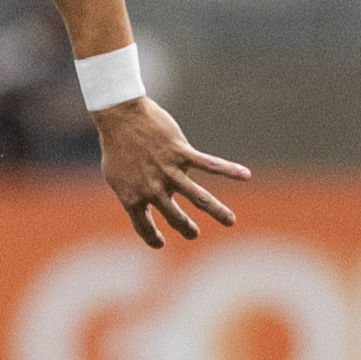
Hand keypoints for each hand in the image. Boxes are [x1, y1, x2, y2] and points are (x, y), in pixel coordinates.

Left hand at [94, 98, 250, 246]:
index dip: (152, 238)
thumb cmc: (116, 146)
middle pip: (175, 217)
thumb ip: (130, 192)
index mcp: (132, 197)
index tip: (161, 243)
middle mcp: (152, 189)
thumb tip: (142, 204)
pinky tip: (245, 175)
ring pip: (199, 197)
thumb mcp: (115, 176)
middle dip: (186, 229)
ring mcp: (168, 172)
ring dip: (217, 211)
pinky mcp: (181, 153)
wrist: (120, 117)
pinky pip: (209, 165)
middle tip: (194, 234)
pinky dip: (229, 170)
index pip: (143, 226)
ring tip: (230, 222)